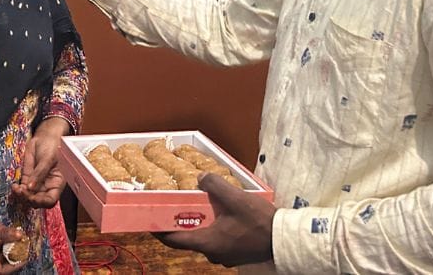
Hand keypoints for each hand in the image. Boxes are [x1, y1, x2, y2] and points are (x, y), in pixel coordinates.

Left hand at [12, 118, 69, 208]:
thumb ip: (40, 173)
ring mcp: (36, 183)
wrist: (45, 137)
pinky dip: (17, 190)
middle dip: (29, 199)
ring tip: (16, 189)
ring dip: (21, 196)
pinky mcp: (27, 179)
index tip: (32, 197)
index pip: (50, 200)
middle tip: (21, 192)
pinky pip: (22, 189)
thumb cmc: (53, 146)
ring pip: (28, 197)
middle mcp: (47, 186)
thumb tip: (30, 188)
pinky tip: (14, 187)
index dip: (41, 202)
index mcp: (57, 184)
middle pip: (38, 201)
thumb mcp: (48, 159)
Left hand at [153, 173, 275, 267]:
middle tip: (174, 208)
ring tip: (198, 208)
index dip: (159, 231)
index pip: (174, 240)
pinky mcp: (235, 253)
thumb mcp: (236, 199)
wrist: (283, 240)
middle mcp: (212, 253)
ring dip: (198, 225)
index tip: (149, 221)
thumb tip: (201, 177)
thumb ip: (215, 185)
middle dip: (180, 224)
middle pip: (188, 239)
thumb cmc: (259, 223)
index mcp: (207, 242)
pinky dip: (212, 229)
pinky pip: (217, 241)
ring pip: (204, 239)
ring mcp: (224, 255)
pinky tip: (219, 215)